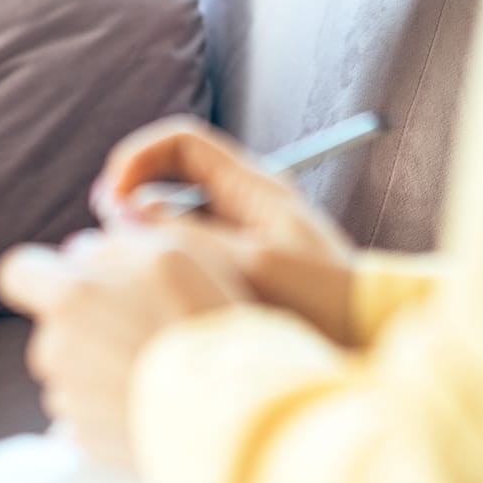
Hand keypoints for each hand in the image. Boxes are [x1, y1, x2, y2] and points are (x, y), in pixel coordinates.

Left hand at [0, 228, 247, 468]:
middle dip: (87, 321)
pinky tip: (152, 399)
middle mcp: (55, 349)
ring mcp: (68, 399)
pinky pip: (87, 411)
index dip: (40, 270)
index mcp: (69, 297)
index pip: (16, 272)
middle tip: (144, 325)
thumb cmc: (204, 325)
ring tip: (155, 366)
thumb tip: (79, 251)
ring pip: (72, 369)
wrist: (229, 415)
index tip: (72, 277)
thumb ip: (114, 243)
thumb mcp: (171, 254)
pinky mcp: (85, 439)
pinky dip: (112, 403)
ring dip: (101, 363)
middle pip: (53, 325)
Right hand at [94, 116, 356, 341]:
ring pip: (170, 221)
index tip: (115, 197)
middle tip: (111, 243)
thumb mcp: (252, 263)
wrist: (371, 340)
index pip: (180, 142)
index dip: (139, 158)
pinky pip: (183, 254)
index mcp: (252, 185)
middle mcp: (243, 203)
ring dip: (144, 240)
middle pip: (168, 179)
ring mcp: (238, 236)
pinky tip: (158, 298)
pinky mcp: (235, 271)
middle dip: (132, 201)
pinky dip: (162, 266)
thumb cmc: (326, 300)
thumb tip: (122, 209)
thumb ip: (186, 234)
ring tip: (132, 275)